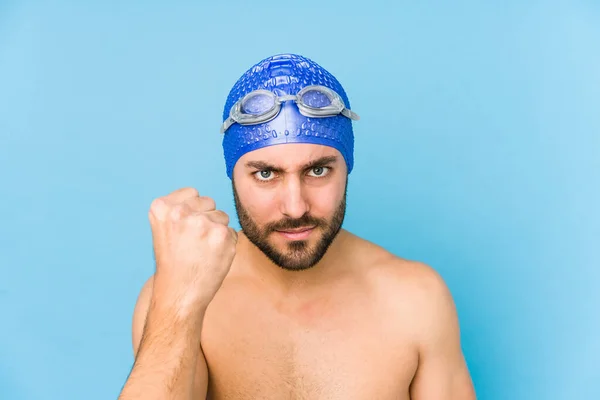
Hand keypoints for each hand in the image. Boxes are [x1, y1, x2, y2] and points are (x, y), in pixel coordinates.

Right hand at [148, 187, 236, 315]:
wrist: (179, 293)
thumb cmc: (173, 262)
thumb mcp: (162, 228)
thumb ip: (178, 208)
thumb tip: (203, 199)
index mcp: (162, 207)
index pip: (192, 193)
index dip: (192, 210)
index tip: (184, 228)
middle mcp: (181, 212)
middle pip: (209, 202)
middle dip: (206, 218)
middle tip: (193, 242)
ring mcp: (203, 223)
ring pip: (222, 216)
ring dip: (217, 231)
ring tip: (202, 250)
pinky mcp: (222, 235)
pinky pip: (232, 232)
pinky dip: (226, 245)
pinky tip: (212, 257)